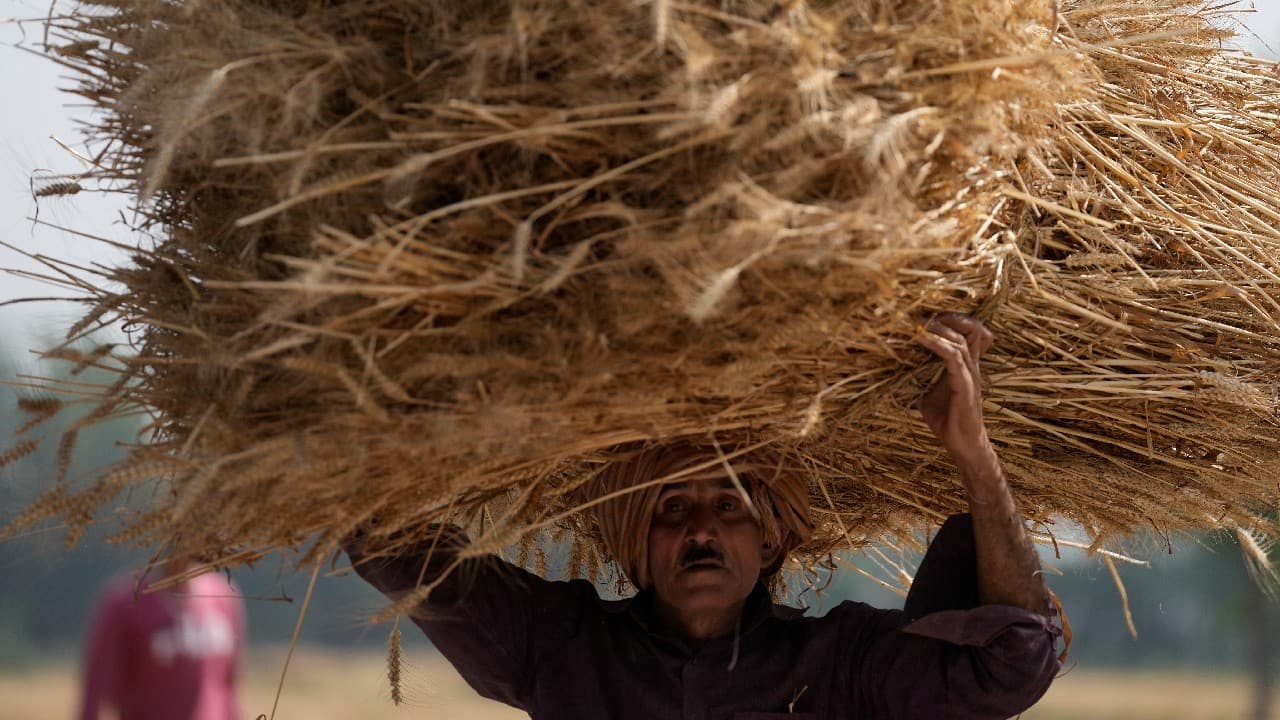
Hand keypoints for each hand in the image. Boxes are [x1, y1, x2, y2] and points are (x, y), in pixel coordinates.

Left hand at [915, 314, 996, 477]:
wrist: (962, 446)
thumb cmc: (947, 421)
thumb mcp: (927, 395)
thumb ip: (919, 380)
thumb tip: (894, 372)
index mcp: (966, 365)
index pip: (970, 332)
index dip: (953, 319)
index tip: (927, 314)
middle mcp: (972, 366)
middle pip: (973, 329)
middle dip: (950, 317)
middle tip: (923, 314)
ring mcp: (971, 375)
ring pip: (962, 340)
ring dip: (939, 328)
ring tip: (918, 322)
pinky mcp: (966, 386)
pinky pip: (954, 359)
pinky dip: (938, 345)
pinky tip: (921, 339)